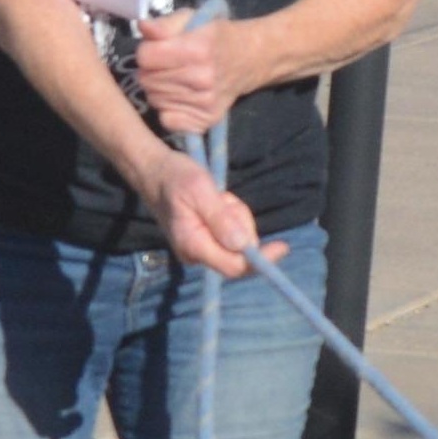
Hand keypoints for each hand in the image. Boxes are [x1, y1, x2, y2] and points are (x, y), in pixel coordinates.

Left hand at [133, 8, 250, 134]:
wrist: (249, 59)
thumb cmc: (216, 36)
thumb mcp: (192, 19)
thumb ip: (165, 24)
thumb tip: (143, 27)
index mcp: (197, 50)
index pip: (145, 57)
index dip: (147, 51)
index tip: (158, 49)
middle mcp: (202, 79)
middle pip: (147, 80)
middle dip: (151, 71)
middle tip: (166, 66)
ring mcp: (205, 103)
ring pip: (155, 100)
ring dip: (158, 90)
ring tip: (175, 79)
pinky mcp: (207, 120)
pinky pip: (168, 120)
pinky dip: (168, 110)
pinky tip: (180, 97)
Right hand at [140, 148, 283, 278]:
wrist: (155, 171)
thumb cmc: (176, 177)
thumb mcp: (200, 190)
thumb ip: (220, 218)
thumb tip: (242, 245)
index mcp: (193, 245)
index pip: (233, 266)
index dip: (260, 260)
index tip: (282, 247)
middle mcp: (196, 255)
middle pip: (240, 253)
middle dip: (242, 224)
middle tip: (224, 199)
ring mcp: (201, 250)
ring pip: (238, 241)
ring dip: (236, 216)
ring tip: (217, 198)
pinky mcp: (206, 242)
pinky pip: (232, 234)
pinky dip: (231, 216)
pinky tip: (217, 202)